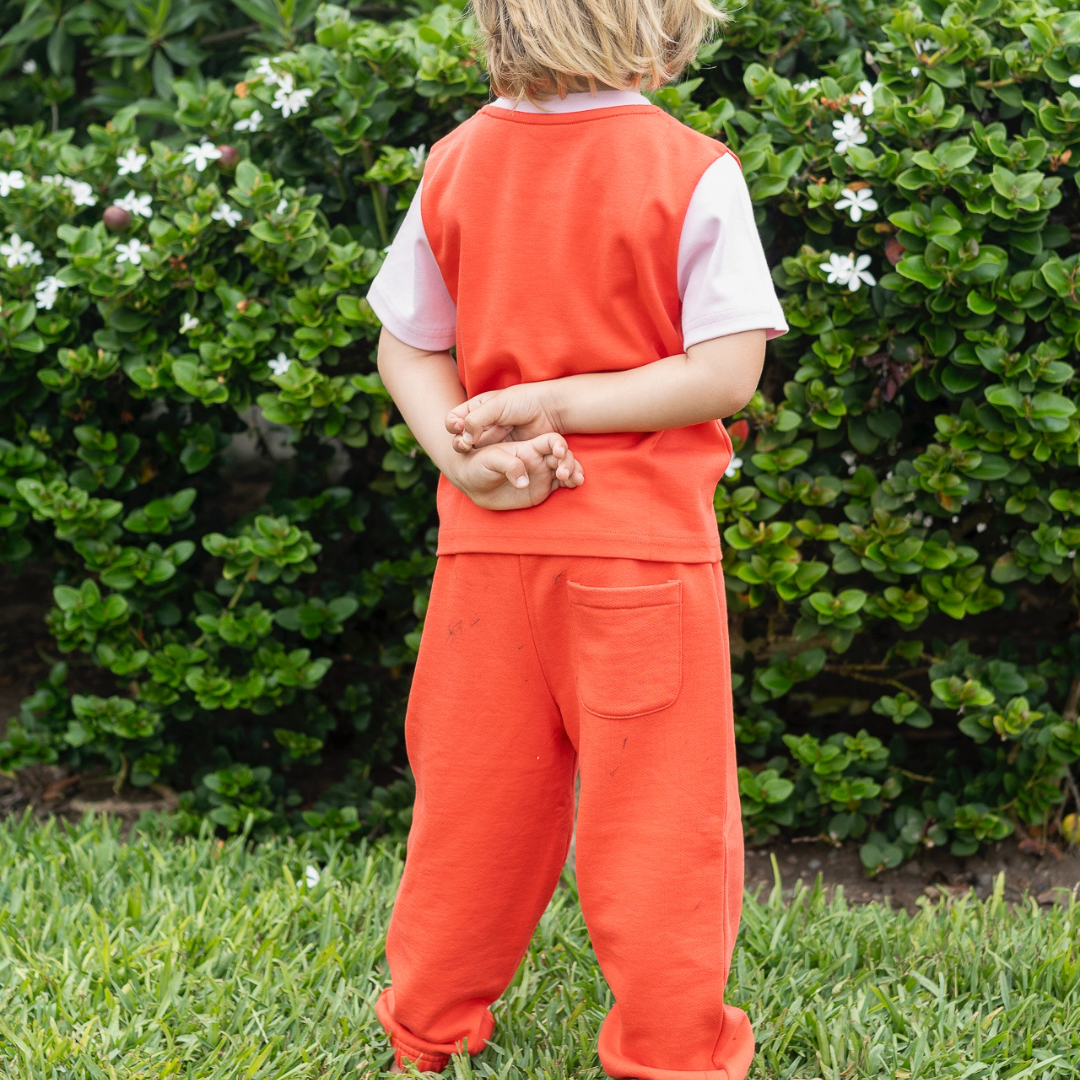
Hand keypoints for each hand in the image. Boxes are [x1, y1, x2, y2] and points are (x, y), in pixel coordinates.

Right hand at [445, 382, 560, 451]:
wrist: (550, 410)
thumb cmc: (523, 401)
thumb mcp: (496, 405)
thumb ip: (477, 420)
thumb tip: (465, 439)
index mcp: (477, 408)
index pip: (454, 419)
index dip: (453, 424)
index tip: (459, 427)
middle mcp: (482, 425)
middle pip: (461, 437)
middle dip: (459, 442)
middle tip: (465, 445)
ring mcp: (493, 439)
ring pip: (473, 450)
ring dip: (469, 453)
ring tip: (471, 452)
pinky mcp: (505, 452)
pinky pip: (490, 459)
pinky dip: (485, 461)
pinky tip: (486, 460)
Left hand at [447, 431, 582, 510]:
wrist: (473, 484)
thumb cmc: (478, 465)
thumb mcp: (490, 460)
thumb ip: (508, 465)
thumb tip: (524, 482)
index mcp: (528, 448)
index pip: (551, 441)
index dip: (559, 445)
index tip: (559, 453)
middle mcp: (538, 459)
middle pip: (563, 455)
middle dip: (569, 462)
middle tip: (563, 474)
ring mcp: (542, 473)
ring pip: (566, 469)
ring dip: (573, 472)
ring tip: (575, 481)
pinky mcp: (542, 489)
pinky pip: (562, 485)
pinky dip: (571, 484)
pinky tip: (575, 485)